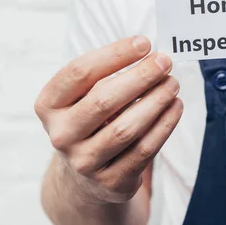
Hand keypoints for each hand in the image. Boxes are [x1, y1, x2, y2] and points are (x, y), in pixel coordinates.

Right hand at [35, 36, 182, 203]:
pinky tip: (176, 106)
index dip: (114, 54)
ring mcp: (84, 161)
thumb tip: (150, 55)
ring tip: (173, 83)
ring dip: (156, 101)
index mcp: (49, 105)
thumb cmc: (92, 122)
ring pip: (126, 128)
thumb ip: (107, 76)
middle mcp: (61, 135)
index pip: (79, 73)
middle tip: (165, 61)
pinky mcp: (111, 181)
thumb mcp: (84, 98)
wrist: (86, 178)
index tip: (144, 43)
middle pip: (104, 100)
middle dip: (140, 76)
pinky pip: (144, 149)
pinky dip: (164, 125)